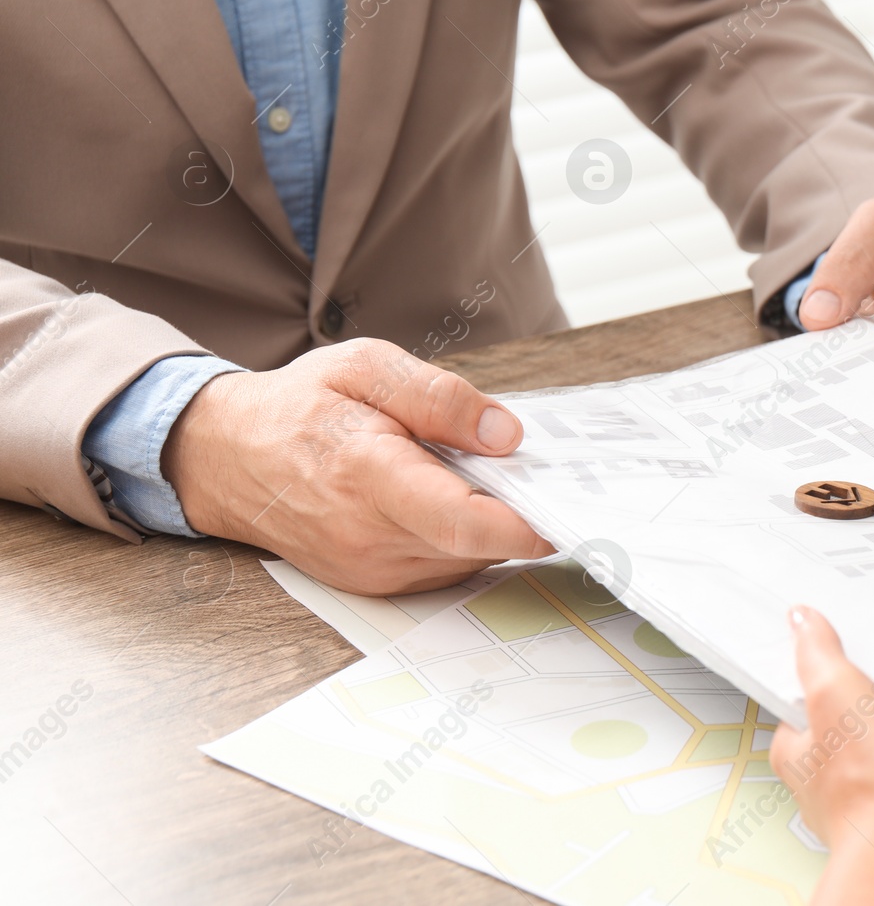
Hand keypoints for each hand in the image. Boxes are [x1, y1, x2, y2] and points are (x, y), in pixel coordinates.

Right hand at [164, 338, 550, 594]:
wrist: (229, 458)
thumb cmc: (301, 407)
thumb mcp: (367, 367)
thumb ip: (439, 398)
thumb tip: (506, 435)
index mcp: (368, 475)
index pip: (463, 519)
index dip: (525, 523)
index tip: (568, 511)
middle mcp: (369, 536)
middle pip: (479, 542)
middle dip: (516, 509)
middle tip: (532, 470)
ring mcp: (371, 569)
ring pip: (468, 557)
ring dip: (489, 523)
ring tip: (472, 474)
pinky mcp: (376, 583)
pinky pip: (446, 565)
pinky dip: (462, 536)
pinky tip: (446, 497)